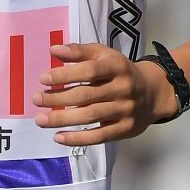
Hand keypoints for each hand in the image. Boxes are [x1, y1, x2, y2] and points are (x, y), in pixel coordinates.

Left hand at [34, 43, 175, 145]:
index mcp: (116, 66)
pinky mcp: (125, 129)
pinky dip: (78, 138)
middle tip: (36, 99)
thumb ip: (79, 52)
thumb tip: (53, 50)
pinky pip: (99, 136)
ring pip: (91, 116)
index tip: (43, 79)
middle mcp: (122, 88)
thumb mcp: (104, 55)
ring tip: (40, 120)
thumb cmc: (120, 72)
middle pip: (86, 96)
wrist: (153, 93)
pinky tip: (58, 137)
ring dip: (62, 119)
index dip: (65, 75)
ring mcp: (125, 110)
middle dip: (58, 99)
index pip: (89, 71)